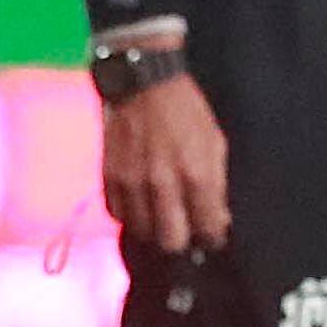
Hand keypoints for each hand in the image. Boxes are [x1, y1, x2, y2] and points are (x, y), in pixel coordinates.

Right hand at [101, 71, 233, 256]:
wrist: (144, 84)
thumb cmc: (188, 114)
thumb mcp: (216, 145)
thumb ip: (217, 186)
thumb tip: (219, 221)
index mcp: (196, 174)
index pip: (207, 229)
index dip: (213, 238)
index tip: (212, 235)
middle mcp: (162, 183)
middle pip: (171, 242)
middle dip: (183, 241)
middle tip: (187, 230)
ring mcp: (131, 181)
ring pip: (141, 232)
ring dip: (154, 230)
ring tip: (164, 218)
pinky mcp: (108, 176)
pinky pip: (117, 214)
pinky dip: (131, 215)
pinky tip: (142, 205)